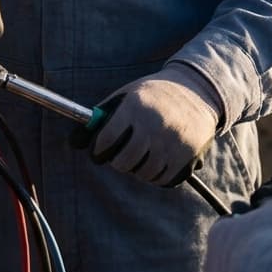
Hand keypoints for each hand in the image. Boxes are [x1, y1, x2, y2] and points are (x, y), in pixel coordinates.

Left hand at [74, 62, 220, 186]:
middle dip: (117, 162)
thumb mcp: (126, 96)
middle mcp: (153, 124)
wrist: (197, 91)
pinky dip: (155, 175)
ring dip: (137, 169)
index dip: (98, 150)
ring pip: (143, 174)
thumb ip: (101, 117)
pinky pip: (162, 179)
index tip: (98, 152)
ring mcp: (172, 141)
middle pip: (123, 162)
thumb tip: (74, 142)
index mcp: (134, 106)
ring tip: (140, 155)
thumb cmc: (152, 95)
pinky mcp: (187, 155)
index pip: (106, 140)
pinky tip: (155, 161)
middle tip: (120, 155)